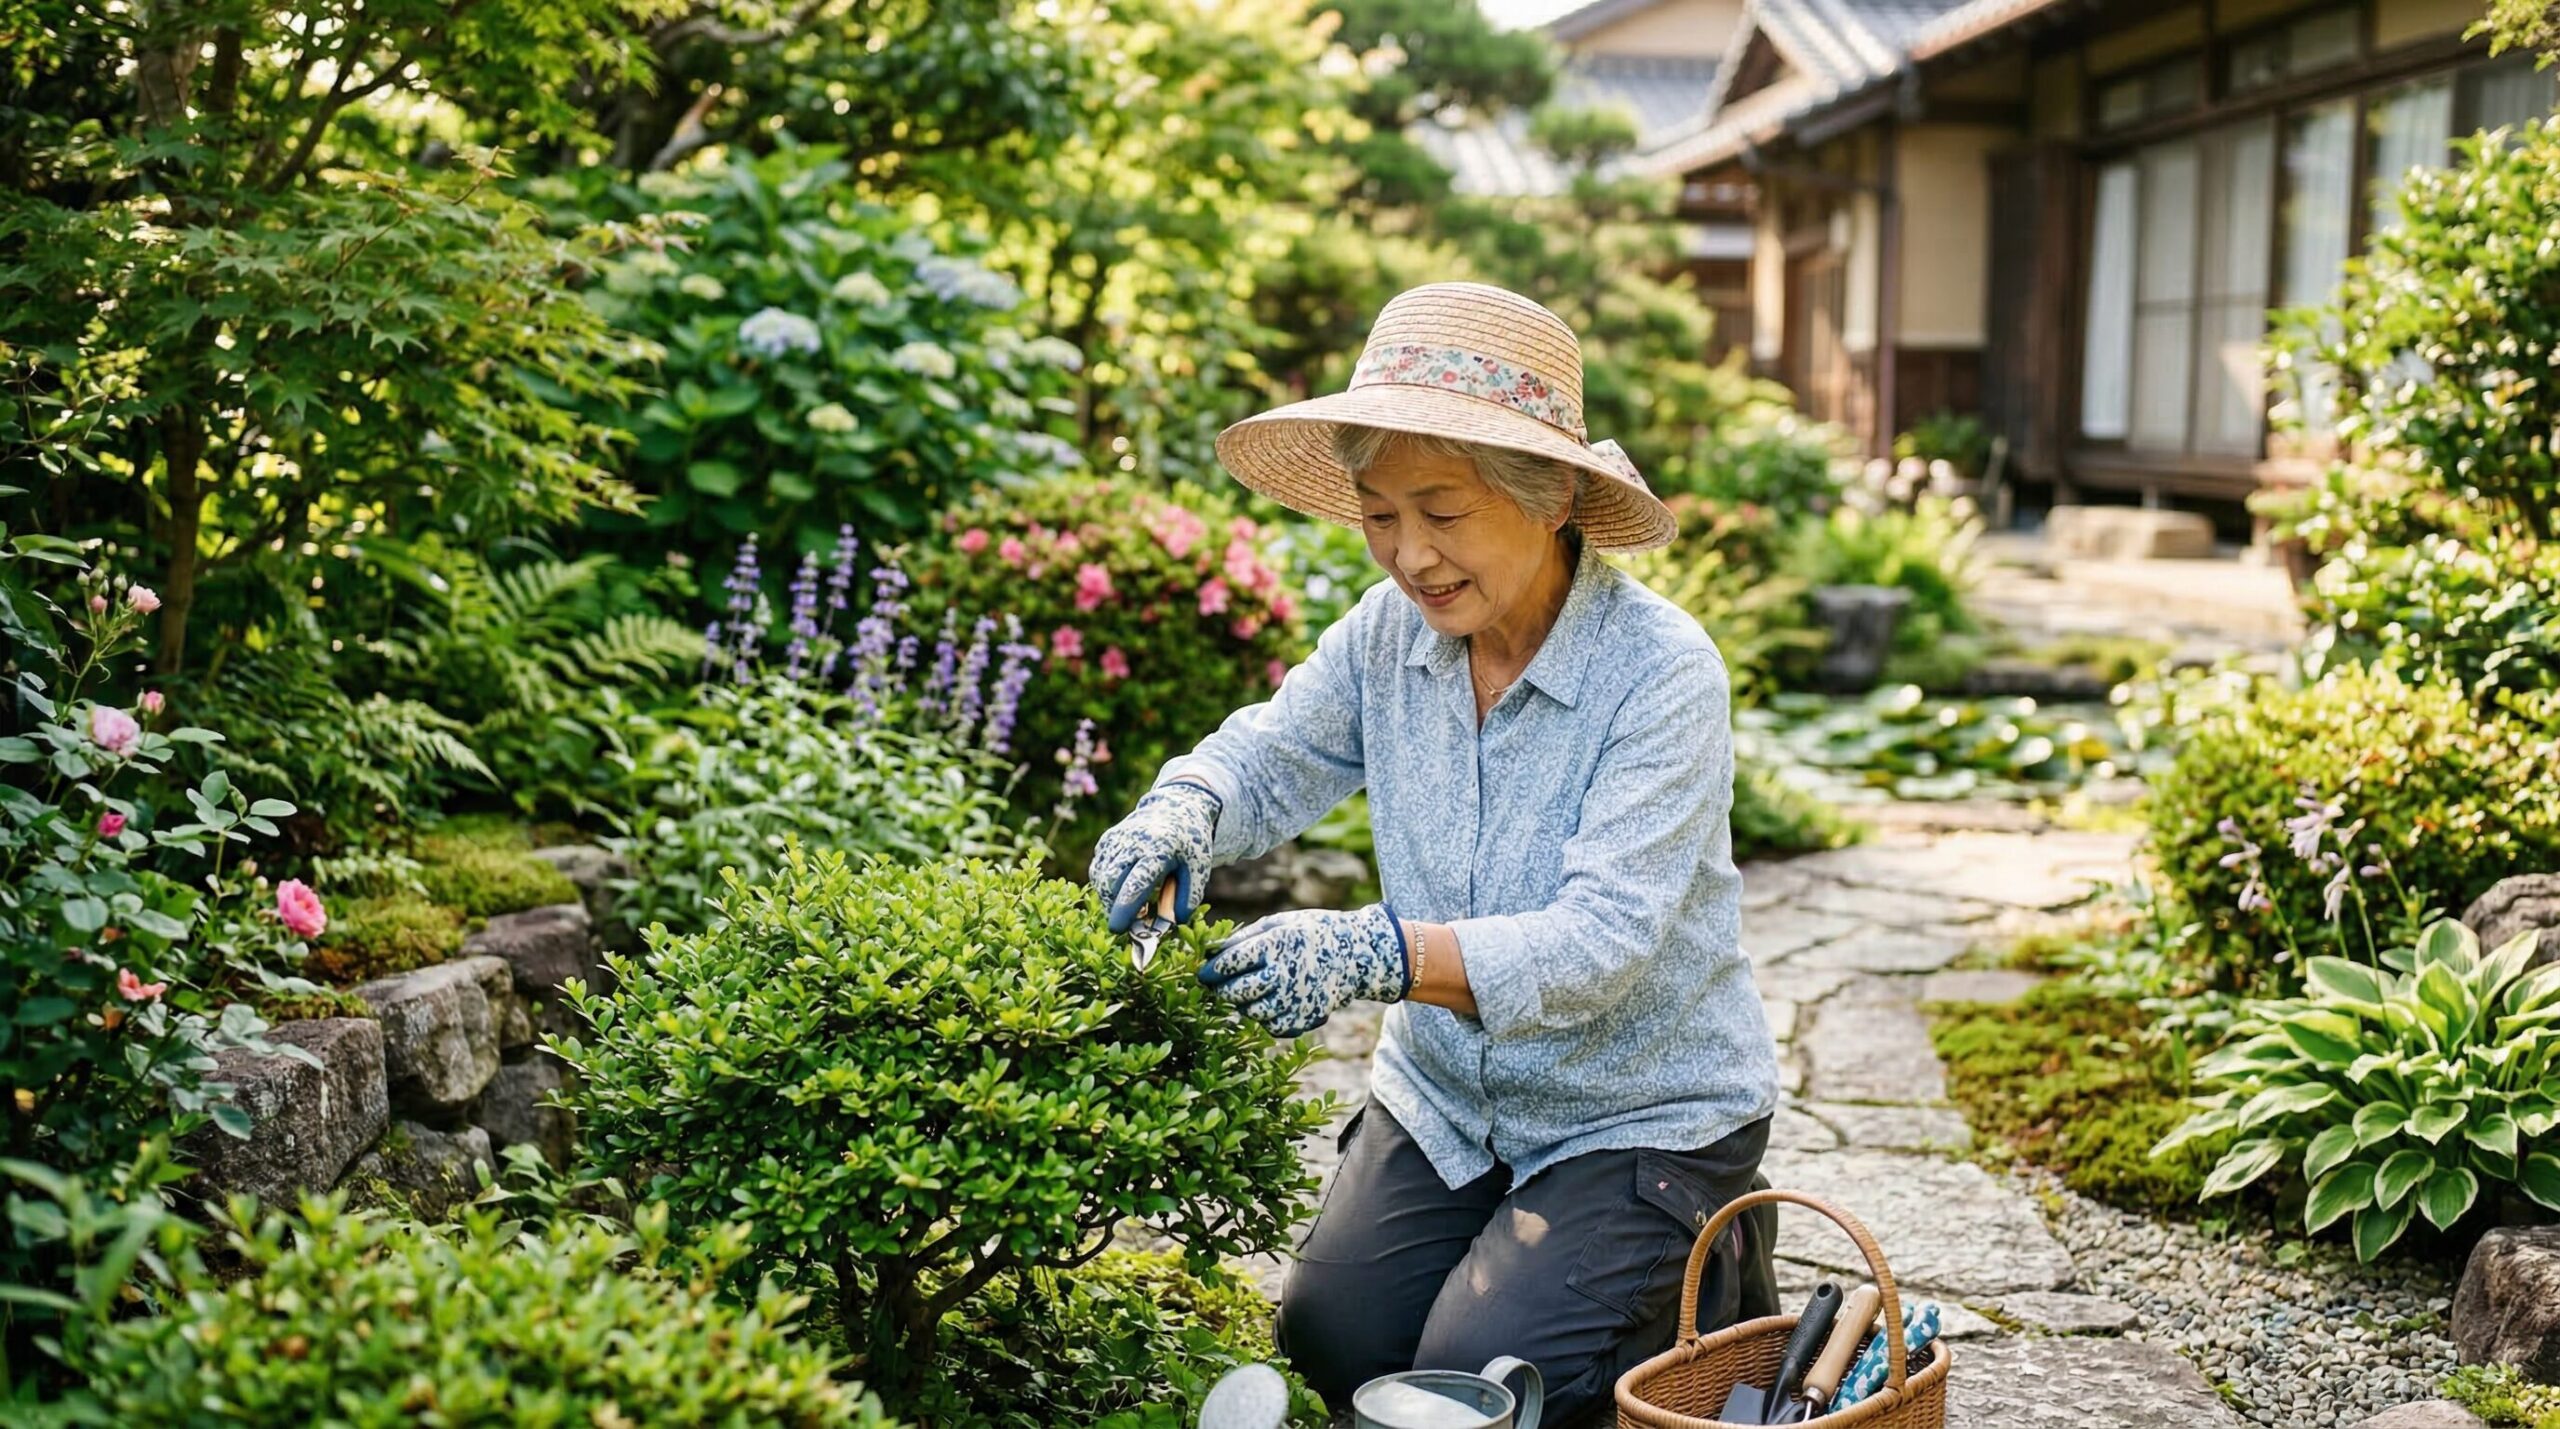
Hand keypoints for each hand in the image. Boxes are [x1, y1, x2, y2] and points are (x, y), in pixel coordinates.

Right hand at [1089, 782, 1220, 932]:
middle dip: (1114, 907)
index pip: (1136, 883)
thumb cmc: (1188, 843)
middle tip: (1131, 921)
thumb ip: (1188, 898)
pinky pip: (1098, 871)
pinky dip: (1107, 886)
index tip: (1119, 929)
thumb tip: (1173, 922)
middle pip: (1110, 882)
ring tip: (1133, 901)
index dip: (1125, 909)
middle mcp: (1132, 842)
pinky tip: (1125, 885)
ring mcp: (1115, 839)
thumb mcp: (1199, 869)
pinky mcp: (1106, 841)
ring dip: (1110, 898)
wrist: (1175, 809)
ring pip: (1100, 878)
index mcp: (1159, 849)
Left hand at [1198, 904, 1408, 1037]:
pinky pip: (1272, 1026)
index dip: (1211, 969)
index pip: (1230, 962)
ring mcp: (1295, 998)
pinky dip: (1265, 1017)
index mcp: (1275, 944)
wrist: (1356, 954)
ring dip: (1242, 1004)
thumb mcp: (1279, 923)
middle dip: (1221, 989)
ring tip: (1245, 992)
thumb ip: (1245, 937)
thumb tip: (1211, 951)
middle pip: (1236, 991)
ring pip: (1251, 1012)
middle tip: (1217, 985)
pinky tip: (1269, 1002)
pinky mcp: (1304, 1017)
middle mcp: (1284, 973)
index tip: (1203, 971)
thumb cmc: (1311, 933)